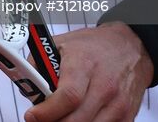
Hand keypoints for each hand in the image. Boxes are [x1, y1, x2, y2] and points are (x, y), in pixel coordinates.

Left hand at [25, 23, 151, 121]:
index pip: (68, 96)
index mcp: (85, 64)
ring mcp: (118, 103)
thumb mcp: (61, 44)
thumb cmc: (94, 47)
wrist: (131, 48)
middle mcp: (105, 85)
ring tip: (59, 117)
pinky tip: (78, 117)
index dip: (47, 112)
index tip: (32, 116)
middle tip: (42, 120)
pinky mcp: (127, 116)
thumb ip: (39, 63)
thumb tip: (27, 86)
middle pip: (77, 119)